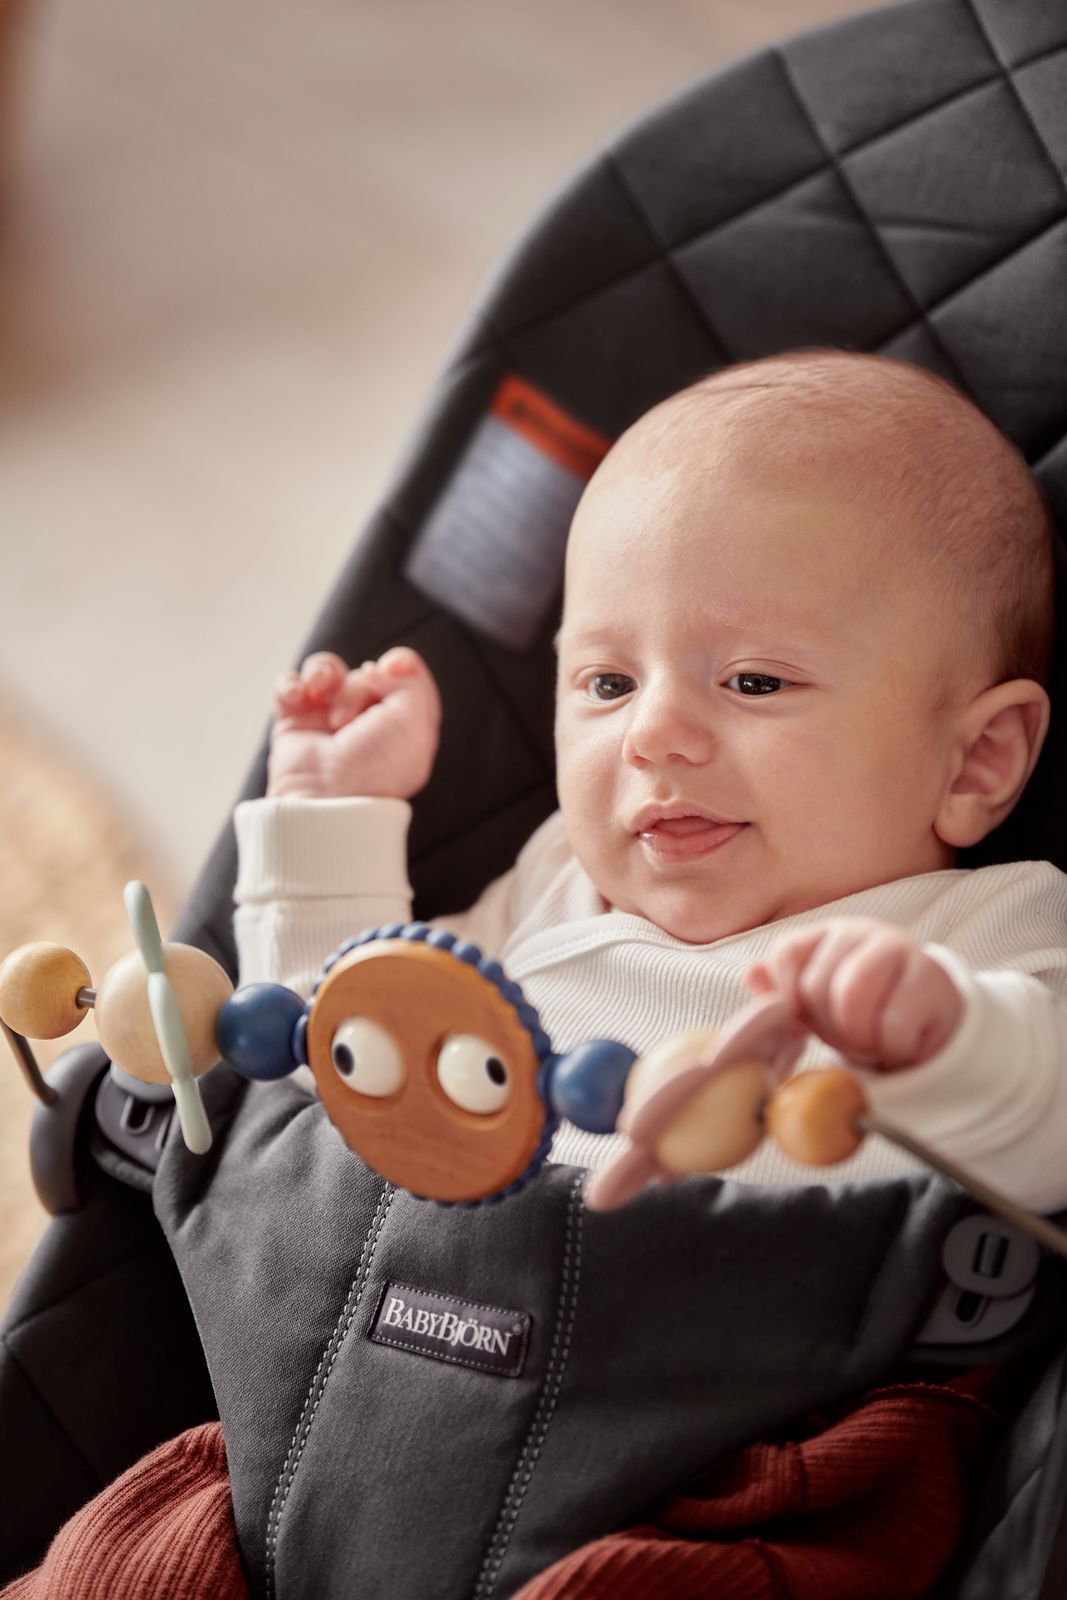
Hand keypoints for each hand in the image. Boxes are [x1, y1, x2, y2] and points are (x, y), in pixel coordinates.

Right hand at [267, 647, 441, 799]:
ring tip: (318, 694)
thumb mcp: (415, 723)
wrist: (325, 798)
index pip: (406, 675)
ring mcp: (328, 720)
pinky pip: (290, 684)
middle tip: (350, 721)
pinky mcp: (295, 722)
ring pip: (327, 670)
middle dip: (358, 685)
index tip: (390, 667)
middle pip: (365, 672)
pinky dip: (291, 686)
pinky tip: (297, 699)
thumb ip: (411, 680)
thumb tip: (377, 666)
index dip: (399, 664)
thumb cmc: (374, 767)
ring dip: (323, 673)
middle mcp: (368, 720)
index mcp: (403, 725)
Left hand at [745, 917, 963, 1070]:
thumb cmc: (863, 1011)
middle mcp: (859, 931)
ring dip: (858, 1038)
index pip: (786, 956)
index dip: (792, 1000)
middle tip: (850, 1039)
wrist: (928, 1023)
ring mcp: (898, 948)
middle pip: (815, 985)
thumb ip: (782, 991)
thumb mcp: (816, 1004)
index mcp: (825, 934)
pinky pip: (892, 1025)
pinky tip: (901, 1042)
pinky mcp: (931, 977)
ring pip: (851, 998)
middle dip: (828, 1028)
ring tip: (872, 1042)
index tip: (810, 1022)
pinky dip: (893, 1048)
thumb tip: (751, 974)